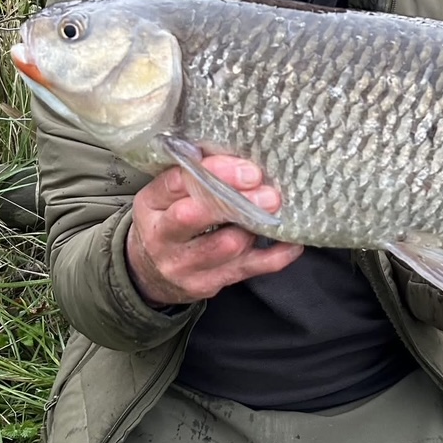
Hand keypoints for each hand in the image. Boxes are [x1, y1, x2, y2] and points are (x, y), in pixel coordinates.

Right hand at [126, 155, 302, 306]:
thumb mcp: (164, 196)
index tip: (248, 169)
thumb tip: (241, 158)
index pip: (178, 182)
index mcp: (150, 205)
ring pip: (227, 245)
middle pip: (196, 216)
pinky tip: (292, 241)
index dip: (215, 172)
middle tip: (268, 192)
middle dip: (236, 200)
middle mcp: (163, 237)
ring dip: (256, 224)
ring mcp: (185, 265)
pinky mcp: (208, 284)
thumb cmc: (167, 221)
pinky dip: (276, 255)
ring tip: (275, 207)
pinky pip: (249, 269)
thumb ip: (194, 175)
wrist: (151, 274)